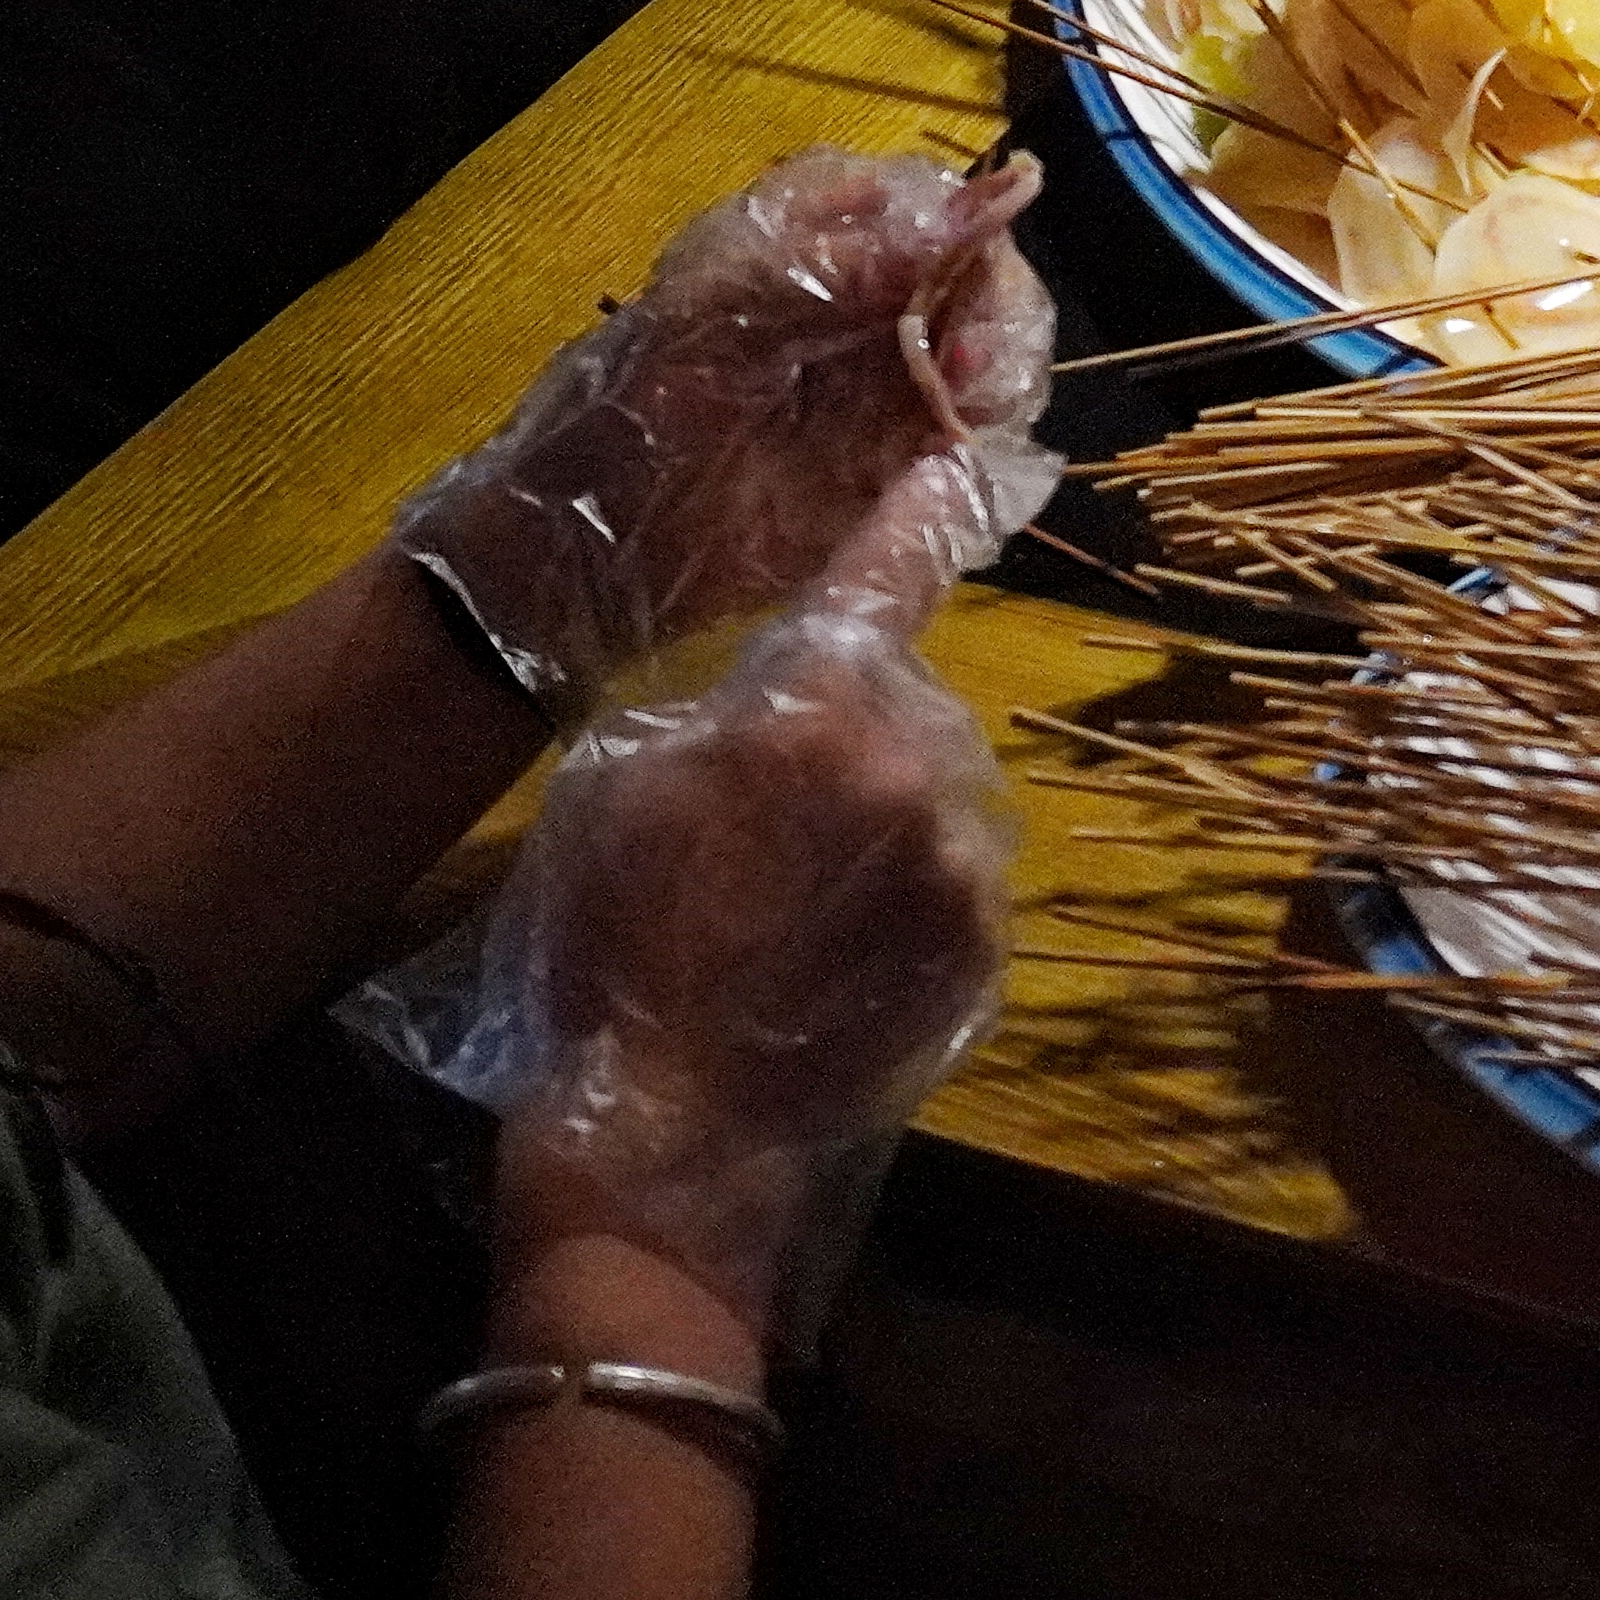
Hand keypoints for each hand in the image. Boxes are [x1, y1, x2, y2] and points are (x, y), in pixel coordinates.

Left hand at [392, 148, 1056, 701]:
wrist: (582, 555)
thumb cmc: (635, 411)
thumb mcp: (729, 313)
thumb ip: (860, 259)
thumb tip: (1008, 192)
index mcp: (812, 238)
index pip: (936, 205)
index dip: (970, 233)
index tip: (969, 276)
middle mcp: (862, 304)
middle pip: (981, 281)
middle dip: (994, 315)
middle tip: (969, 365)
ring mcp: (881, 388)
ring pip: (992, 359)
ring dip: (999, 379)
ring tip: (961, 410)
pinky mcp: (892, 468)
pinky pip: (974, 442)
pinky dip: (984, 444)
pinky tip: (957, 454)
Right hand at [458, 465, 1030, 1328]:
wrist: (671, 1136)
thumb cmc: (612, 949)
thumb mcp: (620, 787)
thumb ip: (720, 707)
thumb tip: (778, 682)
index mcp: (812, 703)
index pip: (891, 570)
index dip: (922, 513)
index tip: (960, 462)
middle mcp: (915, 762)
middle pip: (909, 700)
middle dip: (856, 732)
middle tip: (770, 820)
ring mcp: (962, 861)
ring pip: (939, 793)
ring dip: (887, 819)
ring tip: (794, 904)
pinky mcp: (986, 949)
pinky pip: (955, 883)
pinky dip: (909, 896)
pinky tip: (833, 954)